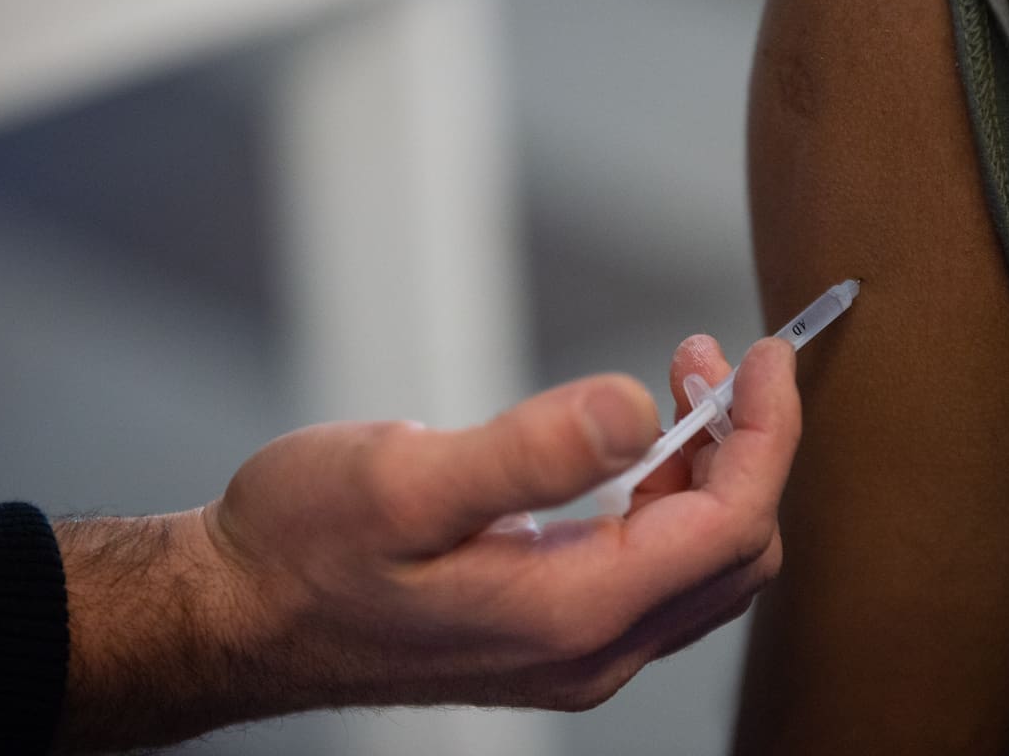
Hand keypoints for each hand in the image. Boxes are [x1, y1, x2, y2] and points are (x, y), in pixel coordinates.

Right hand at [204, 336, 797, 712]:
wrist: (242, 616)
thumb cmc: (301, 548)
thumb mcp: (400, 482)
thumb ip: (527, 451)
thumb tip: (637, 407)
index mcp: (569, 612)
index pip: (730, 525)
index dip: (766, 434)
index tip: (765, 356)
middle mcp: (589, 649)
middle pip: (735, 553)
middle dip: (748, 449)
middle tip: (707, 361)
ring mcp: (572, 651)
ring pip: (701, 567)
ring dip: (713, 472)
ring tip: (680, 389)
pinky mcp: (550, 635)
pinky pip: (654, 575)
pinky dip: (672, 503)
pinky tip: (636, 452)